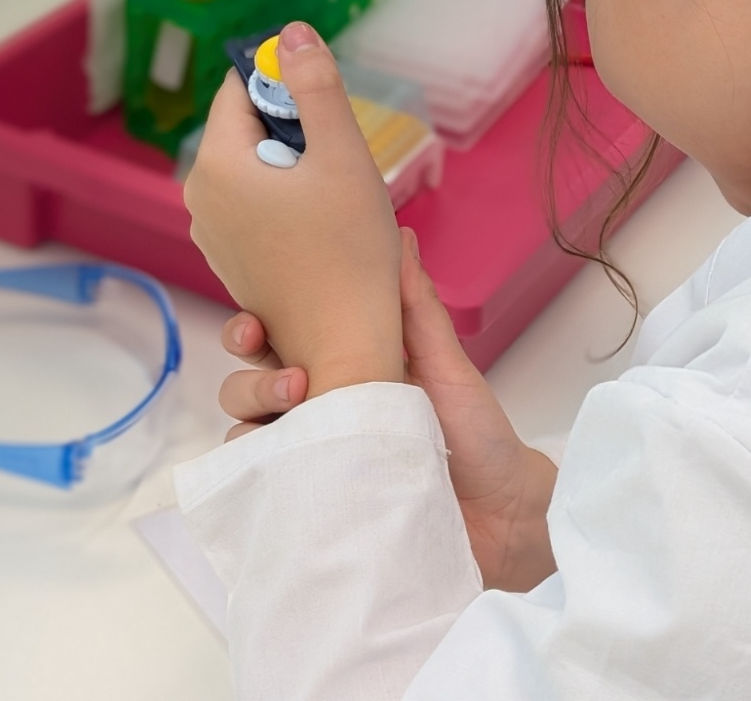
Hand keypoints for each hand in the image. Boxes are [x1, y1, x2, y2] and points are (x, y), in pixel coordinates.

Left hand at [184, 21, 402, 395]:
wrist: (347, 347)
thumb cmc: (350, 253)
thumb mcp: (344, 155)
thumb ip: (316, 85)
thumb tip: (293, 33)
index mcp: (216, 165)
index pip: (243, 88)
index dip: (290, 84)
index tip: (328, 110)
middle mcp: (201, 199)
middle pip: (251, 129)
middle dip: (299, 133)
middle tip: (341, 165)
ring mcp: (214, 236)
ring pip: (259, 170)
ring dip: (300, 171)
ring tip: (336, 205)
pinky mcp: (234, 263)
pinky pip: (260, 208)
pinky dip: (293, 206)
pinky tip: (327, 234)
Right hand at [217, 227, 558, 591]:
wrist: (505, 516)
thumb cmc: (479, 435)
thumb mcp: (447, 365)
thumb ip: (417, 308)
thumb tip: (401, 234)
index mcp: (341, 373)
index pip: (274, 345)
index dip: (249, 331)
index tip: (254, 325)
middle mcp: (317, 416)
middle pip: (246, 390)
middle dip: (250, 380)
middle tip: (294, 382)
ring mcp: (314, 463)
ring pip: (246, 440)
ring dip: (251, 427)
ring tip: (298, 423)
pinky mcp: (318, 506)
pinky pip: (266, 493)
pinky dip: (260, 479)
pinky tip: (282, 471)